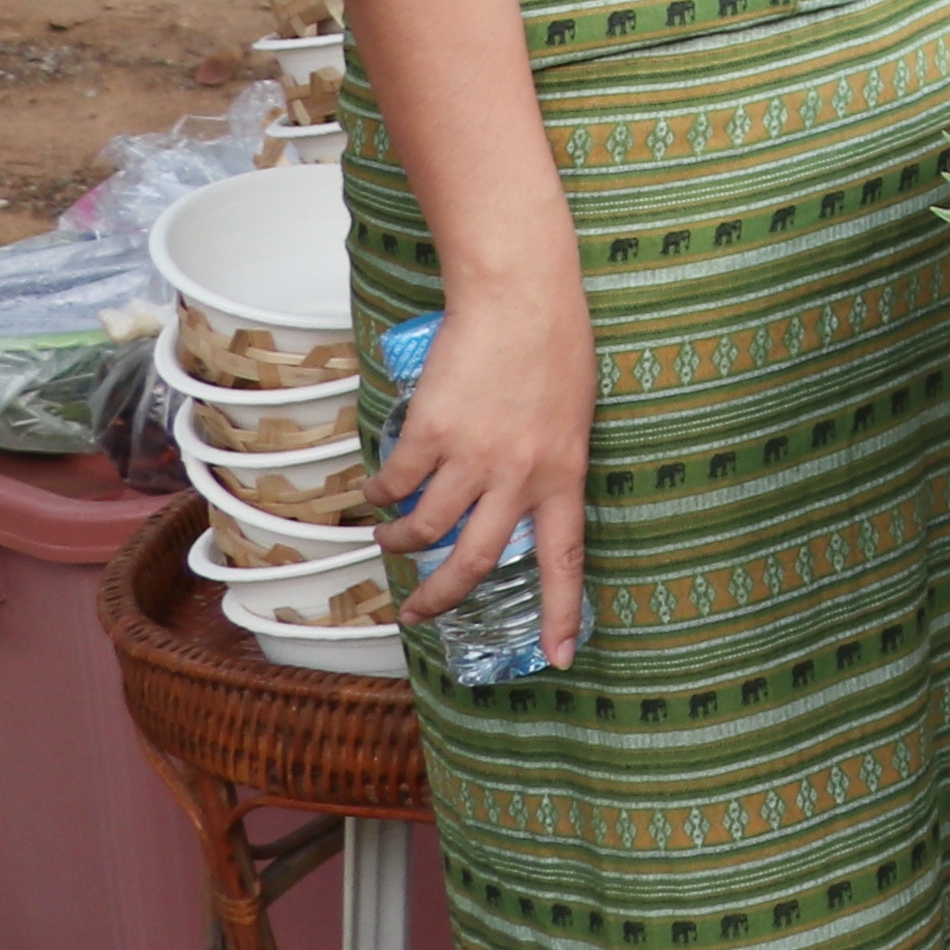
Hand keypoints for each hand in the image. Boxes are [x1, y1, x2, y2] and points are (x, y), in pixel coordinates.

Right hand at [379, 271, 595, 663]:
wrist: (519, 292)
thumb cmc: (556, 345)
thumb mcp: (572, 416)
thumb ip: (547, 464)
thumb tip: (513, 504)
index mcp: (564, 472)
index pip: (566, 557)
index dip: (563, 611)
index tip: (560, 656)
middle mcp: (519, 475)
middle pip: (474, 562)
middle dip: (439, 598)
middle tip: (416, 613)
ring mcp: (471, 457)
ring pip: (422, 528)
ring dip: (397, 541)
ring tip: (388, 539)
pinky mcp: (430, 434)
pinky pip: (394, 482)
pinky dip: (379, 492)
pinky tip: (377, 489)